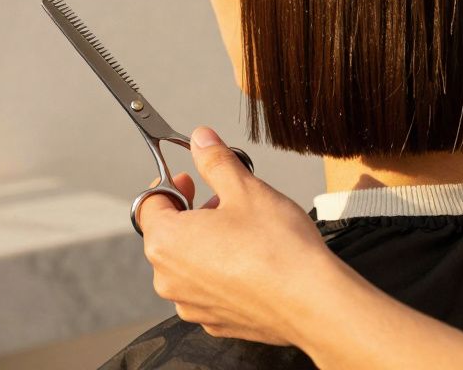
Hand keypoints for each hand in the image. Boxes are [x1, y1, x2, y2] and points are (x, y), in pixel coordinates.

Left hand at [136, 127, 332, 345]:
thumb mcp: (245, 188)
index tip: (190, 178)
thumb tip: (201, 140)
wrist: (313, 303)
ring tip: (243, 231)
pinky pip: (208, 289)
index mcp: (166, 242)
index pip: (148, 204)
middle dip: (192, 213)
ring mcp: (191, 305)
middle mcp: (169, 279)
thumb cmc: (278, 249)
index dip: (169, 185)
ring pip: (188, 264)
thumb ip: (215, 161)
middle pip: (167, 235)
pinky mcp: (215, 322)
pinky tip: (252, 261)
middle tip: (225, 201)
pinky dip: (222, 272)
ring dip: (207, 243)